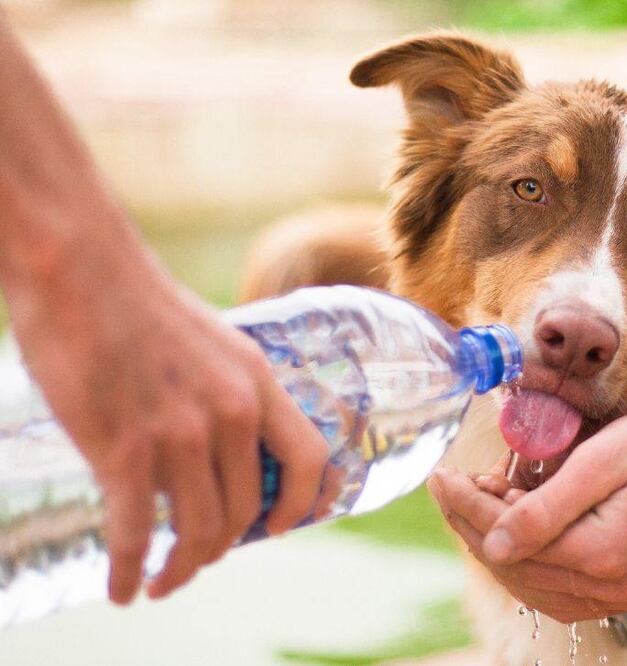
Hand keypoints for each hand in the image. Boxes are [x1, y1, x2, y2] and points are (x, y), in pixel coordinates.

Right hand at [3, 232, 329, 603]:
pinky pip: (137, 534)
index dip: (304, 503)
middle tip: (200, 557)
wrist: (80, 270)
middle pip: (247, 509)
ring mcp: (181, 433)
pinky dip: (131, 571)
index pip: (309, 458)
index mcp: (258, 381)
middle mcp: (231, 412)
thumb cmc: (139, 303)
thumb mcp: (214, 343)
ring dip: (183, 568)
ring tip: (164, 580)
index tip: (282, 527)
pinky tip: (123, 588)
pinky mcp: (124, 449)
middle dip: (225, 546)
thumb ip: (228, 392)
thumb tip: (223, 444)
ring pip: (199, 530)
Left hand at [428, 400, 626, 622]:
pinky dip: (535, 566)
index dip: (467, 508)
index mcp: (602, 556)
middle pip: (519, 570)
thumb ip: (545, 508)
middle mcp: (614, 589)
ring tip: (483, 504)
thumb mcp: (602, 461)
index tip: (440, 477)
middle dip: (476, 526)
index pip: (510, 541)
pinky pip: (567, 592)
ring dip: (502, 549)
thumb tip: (492, 543)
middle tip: (454, 486)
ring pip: (538, 589)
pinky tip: (520, 535)